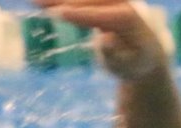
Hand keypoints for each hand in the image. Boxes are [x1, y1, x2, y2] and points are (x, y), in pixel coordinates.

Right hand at [34, 0, 167, 80]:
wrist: (146, 53)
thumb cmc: (134, 64)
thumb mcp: (128, 66)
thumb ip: (116, 55)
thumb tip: (105, 39)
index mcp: (129, 18)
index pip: (101, 14)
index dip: (80, 14)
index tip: (59, 14)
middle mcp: (122, 2)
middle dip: (62, 0)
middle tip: (35, 2)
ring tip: (34, 2)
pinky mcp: (103, 1)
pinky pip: (81, 0)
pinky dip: (64, 0)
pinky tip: (43, 2)